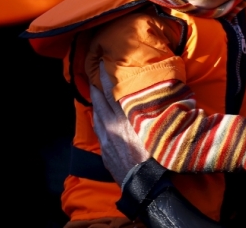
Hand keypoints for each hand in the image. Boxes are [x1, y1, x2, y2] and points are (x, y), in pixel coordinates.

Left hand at [91, 61, 150, 183]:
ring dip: (95, 103)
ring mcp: (106, 139)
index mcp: (124, 119)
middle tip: (92, 75)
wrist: (141, 181)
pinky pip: (98, 129)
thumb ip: (147, 113)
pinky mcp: (105, 150)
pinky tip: (98, 117)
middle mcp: (112, 126)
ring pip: (97, 116)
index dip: (106, 78)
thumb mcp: (153, 128)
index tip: (101, 64)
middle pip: (100, 102)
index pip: (112, 93)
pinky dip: (97, 118)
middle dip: (96, 88)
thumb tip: (150, 99)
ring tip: (94, 93)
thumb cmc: (153, 154)